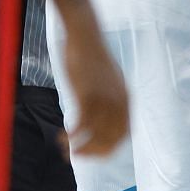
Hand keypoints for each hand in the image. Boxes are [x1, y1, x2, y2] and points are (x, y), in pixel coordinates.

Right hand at [59, 19, 128, 155]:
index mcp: (126, 99)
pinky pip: (82, 124)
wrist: (85, 34)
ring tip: (65, 150)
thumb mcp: (107, 79)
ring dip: (80, 146)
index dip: (108, 148)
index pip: (123, 135)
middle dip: (93, 152)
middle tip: (76, 156)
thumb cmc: (91, 56)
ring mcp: (104, 99)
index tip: (92, 153)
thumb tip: (102, 111)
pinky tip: (62, 138)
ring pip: (95, 135)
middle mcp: (119, 102)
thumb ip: (109, 96)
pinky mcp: (88, 94)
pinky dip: (73, 136)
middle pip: (111, 139)